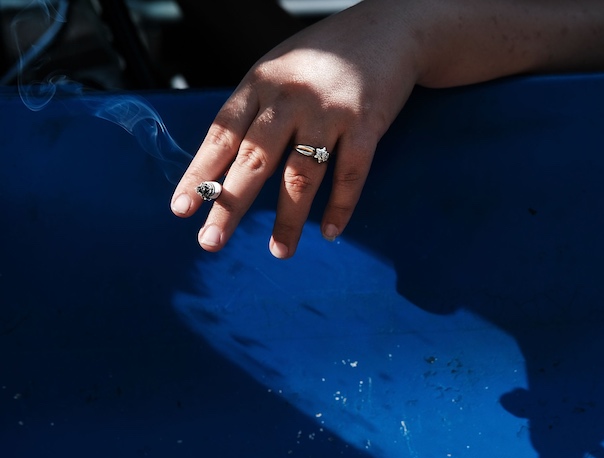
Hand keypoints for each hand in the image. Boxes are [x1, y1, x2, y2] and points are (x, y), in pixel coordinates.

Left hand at [170, 2, 419, 257]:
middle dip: (230, 205)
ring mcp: (329, 111)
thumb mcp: (280, 68)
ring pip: (302, 174)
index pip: (221, 134)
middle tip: (211, 242)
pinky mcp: (366, 123)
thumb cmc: (328, 55)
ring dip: (289, 219)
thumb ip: (256, 108)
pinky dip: (341, 206)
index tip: (181, 208)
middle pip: (254, 159)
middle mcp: (290, 97)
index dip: (199, 173)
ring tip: (279, 251)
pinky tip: (330, 232)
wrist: (390, 28)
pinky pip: (351, 173)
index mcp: (261, 83)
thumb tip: (225, 162)